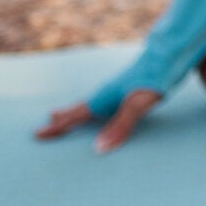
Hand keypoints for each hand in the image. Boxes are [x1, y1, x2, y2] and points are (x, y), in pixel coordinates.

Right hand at [34, 88, 161, 152]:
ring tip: (60, 114)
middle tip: (45, 123)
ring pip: (88, 104)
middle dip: (62, 119)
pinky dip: (90, 108)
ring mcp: (115, 90)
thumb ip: (120, 127)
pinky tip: (98, 107)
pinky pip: (101, 101)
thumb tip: (97, 150)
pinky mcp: (126, 88)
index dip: (57, 128)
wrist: (168, 55)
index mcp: (102, 100)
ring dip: (73, 112)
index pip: (74, 117)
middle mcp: (105, 94)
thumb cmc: (153, 81)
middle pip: (78, 109)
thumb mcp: (137, 106)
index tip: (36, 134)